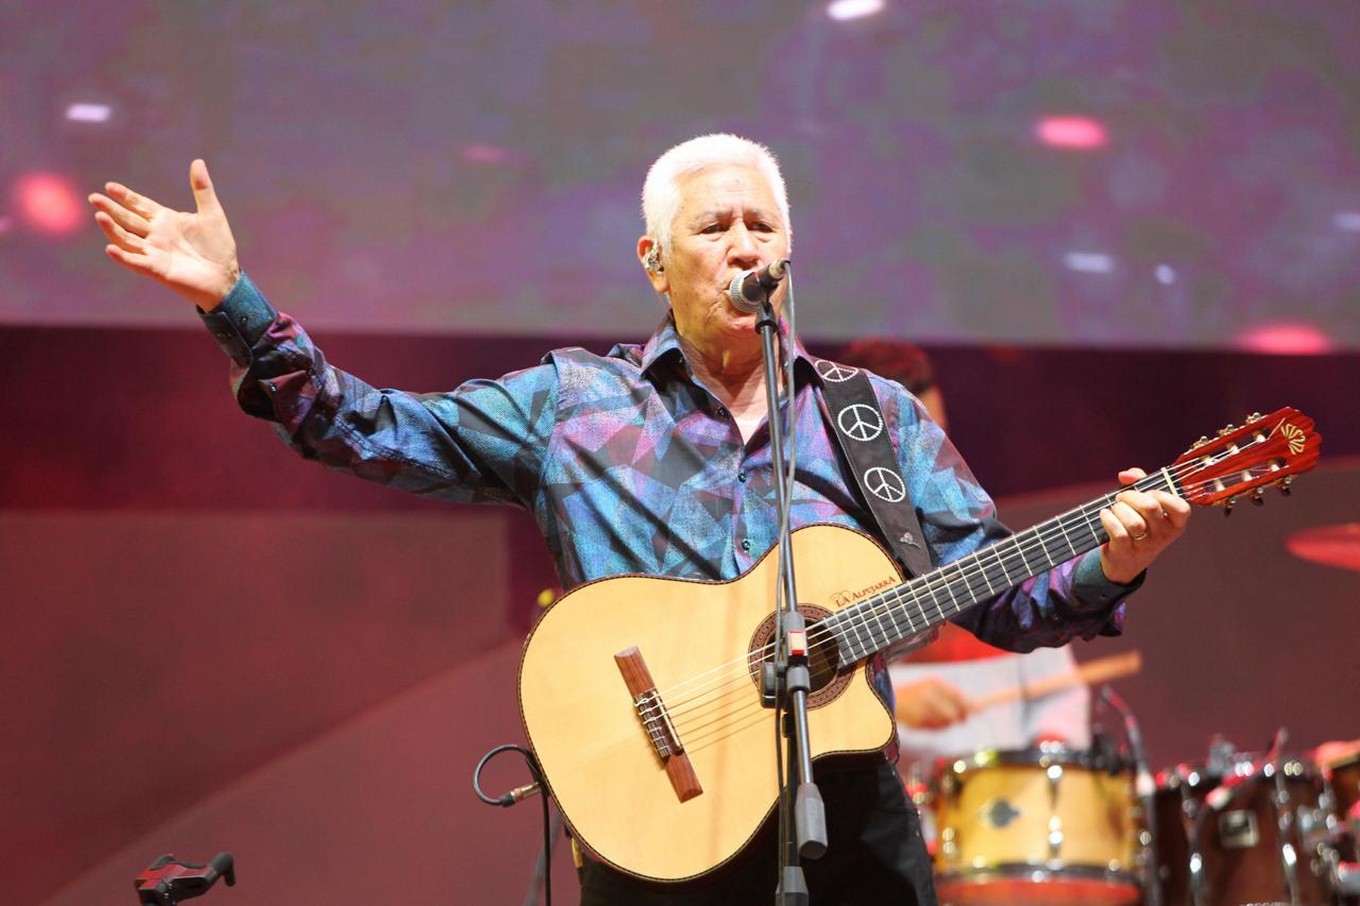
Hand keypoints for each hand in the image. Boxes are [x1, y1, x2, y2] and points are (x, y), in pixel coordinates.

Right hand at [88, 159, 239, 310]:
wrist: (226, 276)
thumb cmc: (219, 247)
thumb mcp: (212, 214)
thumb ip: (202, 189)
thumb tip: (198, 161)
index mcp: (165, 220)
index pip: (139, 205)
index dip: (125, 196)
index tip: (110, 186)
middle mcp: (155, 235)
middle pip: (128, 219)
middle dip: (111, 209)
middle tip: (95, 198)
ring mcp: (154, 252)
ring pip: (127, 239)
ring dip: (112, 229)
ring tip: (100, 216)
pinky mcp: (157, 269)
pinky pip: (136, 262)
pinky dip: (123, 256)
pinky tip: (110, 248)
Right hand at [893, 677, 972, 729]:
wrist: (892, 700)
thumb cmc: (916, 693)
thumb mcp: (933, 687)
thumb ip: (953, 696)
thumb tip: (976, 708)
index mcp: (934, 683)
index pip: (957, 695)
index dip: (969, 704)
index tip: (979, 709)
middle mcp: (930, 695)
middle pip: (955, 713)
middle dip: (959, 717)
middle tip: (962, 719)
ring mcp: (923, 709)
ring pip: (946, 723)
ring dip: (947, 723)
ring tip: (937, 717)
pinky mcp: (919, 722)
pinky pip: (936, 729)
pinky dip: (936, 727)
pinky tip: (928, 721)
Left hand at [1098, 467, 1191, 583]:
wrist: (1125, 560)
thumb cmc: (1138, 523)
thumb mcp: (1145, 503)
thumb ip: (1140, 481)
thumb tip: (1126, 475)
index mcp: (1176, 523)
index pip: (1181, 507)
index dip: (1161, 494)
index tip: (1147, 492)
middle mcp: (1165, 535)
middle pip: (1150, 507)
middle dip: (1131, 496)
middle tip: (1122, 498)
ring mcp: (1147, 546)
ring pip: (1134, 522)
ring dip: (1119, 509)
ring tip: (1115, 509)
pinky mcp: (1126, 552)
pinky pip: (1118, 531)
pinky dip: (1108, 519)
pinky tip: (1105, 515)